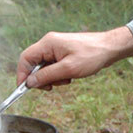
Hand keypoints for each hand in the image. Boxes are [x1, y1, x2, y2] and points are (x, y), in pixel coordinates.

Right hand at [18, 26, 132, 89]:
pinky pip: (54, 66)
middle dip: (41, 78)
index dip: (22, 74)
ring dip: (52, 78)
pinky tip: (70, 76)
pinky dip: (59, 74)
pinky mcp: (63, 53)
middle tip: (51, 87)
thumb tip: (30, 83)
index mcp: (48, 43)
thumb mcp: (68, 69)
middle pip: (34, 64)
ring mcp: (56, 48)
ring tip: (67, 79)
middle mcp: (49, 44)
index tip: (24, 88)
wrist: (110, 48)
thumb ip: (47, 76)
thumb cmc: (92, 55)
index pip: (25, 58)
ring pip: (44, 67)